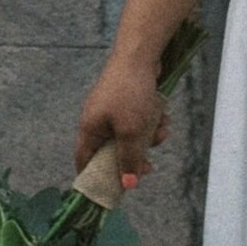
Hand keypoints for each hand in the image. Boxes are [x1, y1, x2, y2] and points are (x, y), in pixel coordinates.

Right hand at [74, 53, 169, 184]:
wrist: (140, 55)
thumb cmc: (131, 94)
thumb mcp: (131, 132)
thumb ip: (128, 160)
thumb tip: (127, 186)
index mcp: (89, 129)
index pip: (84, 160)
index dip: (94, 177)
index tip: (112, 190)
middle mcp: (97, 120)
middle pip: (113, 151)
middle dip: (134, 156)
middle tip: (148, 166)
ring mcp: (112, 109)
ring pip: (131, 136)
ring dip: (148, 137)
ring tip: (160, 129)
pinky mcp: (127, 100)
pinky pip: (139, 120)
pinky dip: (152, 121)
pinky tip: (162, 114)